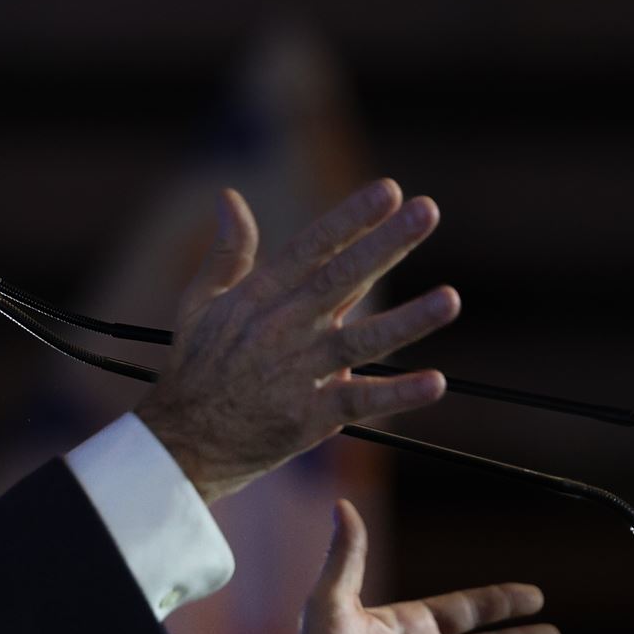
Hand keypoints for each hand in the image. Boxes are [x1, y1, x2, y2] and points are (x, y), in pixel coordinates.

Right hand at [135, 180, 459, 501]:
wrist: (182, 442)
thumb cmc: (195, 368)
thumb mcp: (200, 303)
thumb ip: (226, 252)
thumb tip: (230, 196)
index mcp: (259, 297)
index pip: (312, 247)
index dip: (350, 218)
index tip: (390, 190)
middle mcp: (283, 329)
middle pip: (343, 280)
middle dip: (387, 245)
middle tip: (427, 212)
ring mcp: (299, 373)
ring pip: (361, 341)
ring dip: (408, 321)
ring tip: (451, 299)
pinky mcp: (310, 418)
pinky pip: (360, 402)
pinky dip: (397, 394)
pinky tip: (435, 382)